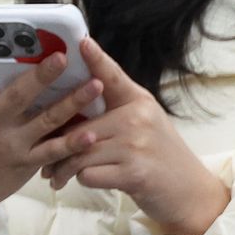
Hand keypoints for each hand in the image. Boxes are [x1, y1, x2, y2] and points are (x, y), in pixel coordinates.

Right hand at [0, 24, 104, 230]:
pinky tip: (91, 133)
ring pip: (46, 122)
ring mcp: (11, 146)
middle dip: (42, 75)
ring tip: (95, 85)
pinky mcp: (26, 165)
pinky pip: (53, 152)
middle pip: (19, 95)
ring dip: (73, 103)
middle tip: (63, 56)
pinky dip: (73, 143)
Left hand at [40, 37, 229, 234]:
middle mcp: (137, 118)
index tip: (81, 41)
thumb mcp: (142, 122)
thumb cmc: (158, 155)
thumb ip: (113, 109)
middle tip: (42, 155)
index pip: (111, 75)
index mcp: (137, 101)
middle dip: (56, 144)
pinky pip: (88, 174)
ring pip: (79, 152)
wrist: (192, 192)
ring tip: (54, 175)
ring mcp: (136, 146)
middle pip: (78, 126)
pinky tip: (83, 181)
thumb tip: (69, 101)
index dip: (95, 58)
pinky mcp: (134, 173)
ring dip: (62, 167)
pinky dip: (82, 180)